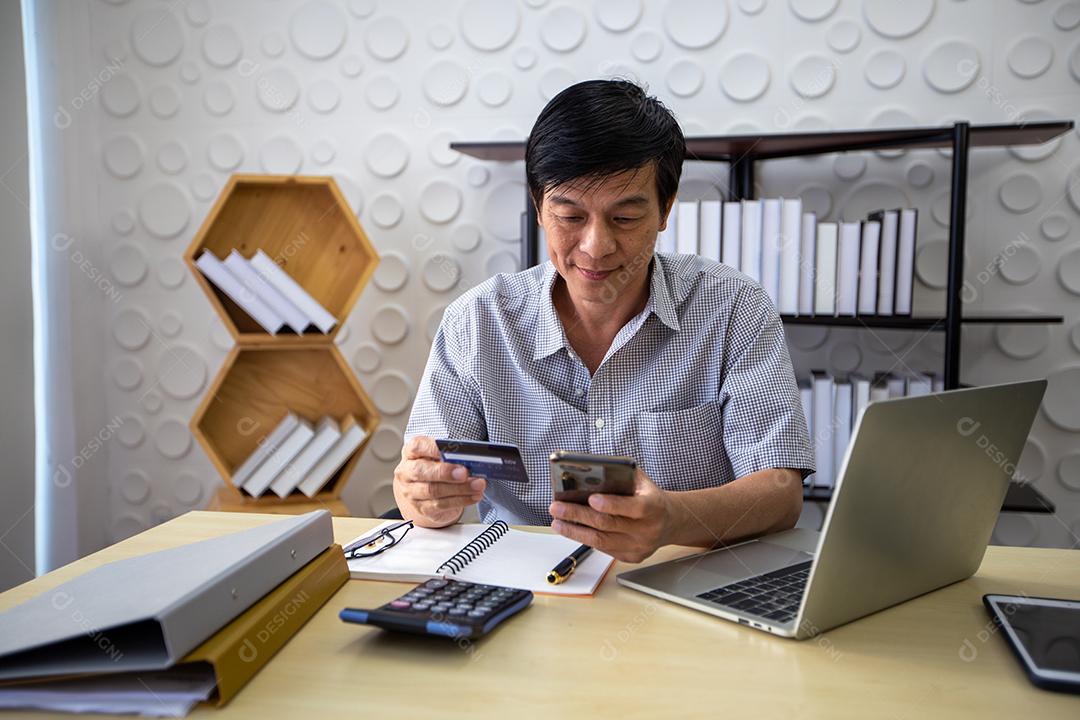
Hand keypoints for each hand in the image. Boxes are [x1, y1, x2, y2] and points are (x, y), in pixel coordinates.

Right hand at [393, 436, 485, 527]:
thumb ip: (452, 455)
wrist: (423, 492)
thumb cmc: (434, 467)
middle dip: (445, 472)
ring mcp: (411, 492)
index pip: (417, 447)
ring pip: (433, 490)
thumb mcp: (440, 456)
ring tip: (477, 485)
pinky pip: (441, 505)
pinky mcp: (421, 508)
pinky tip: (473, 496)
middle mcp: (407, 472)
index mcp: (411, 453)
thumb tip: (470, 458)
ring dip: (459, 488)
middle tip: (464, 473)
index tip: (449, 450)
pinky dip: (460, 500)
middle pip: (421, 471)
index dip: (432, 448)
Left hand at [548, 467, 670, 562]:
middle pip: (608, 524)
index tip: (591, 498)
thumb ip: (621, 475)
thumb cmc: (650, 496)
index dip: (611, 504)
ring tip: (556, 521)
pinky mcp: (630, 556)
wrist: (669, 522)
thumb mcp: (641, 481)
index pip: (633, 507)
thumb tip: (590, 470)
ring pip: (600, 540)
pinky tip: (570, 529)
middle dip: (578, 515)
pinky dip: (583, 537)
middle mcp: (647, 529)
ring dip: (574, 530)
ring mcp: (638, 546)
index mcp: (653, 507)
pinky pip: (602, 548)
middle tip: (557, 507)